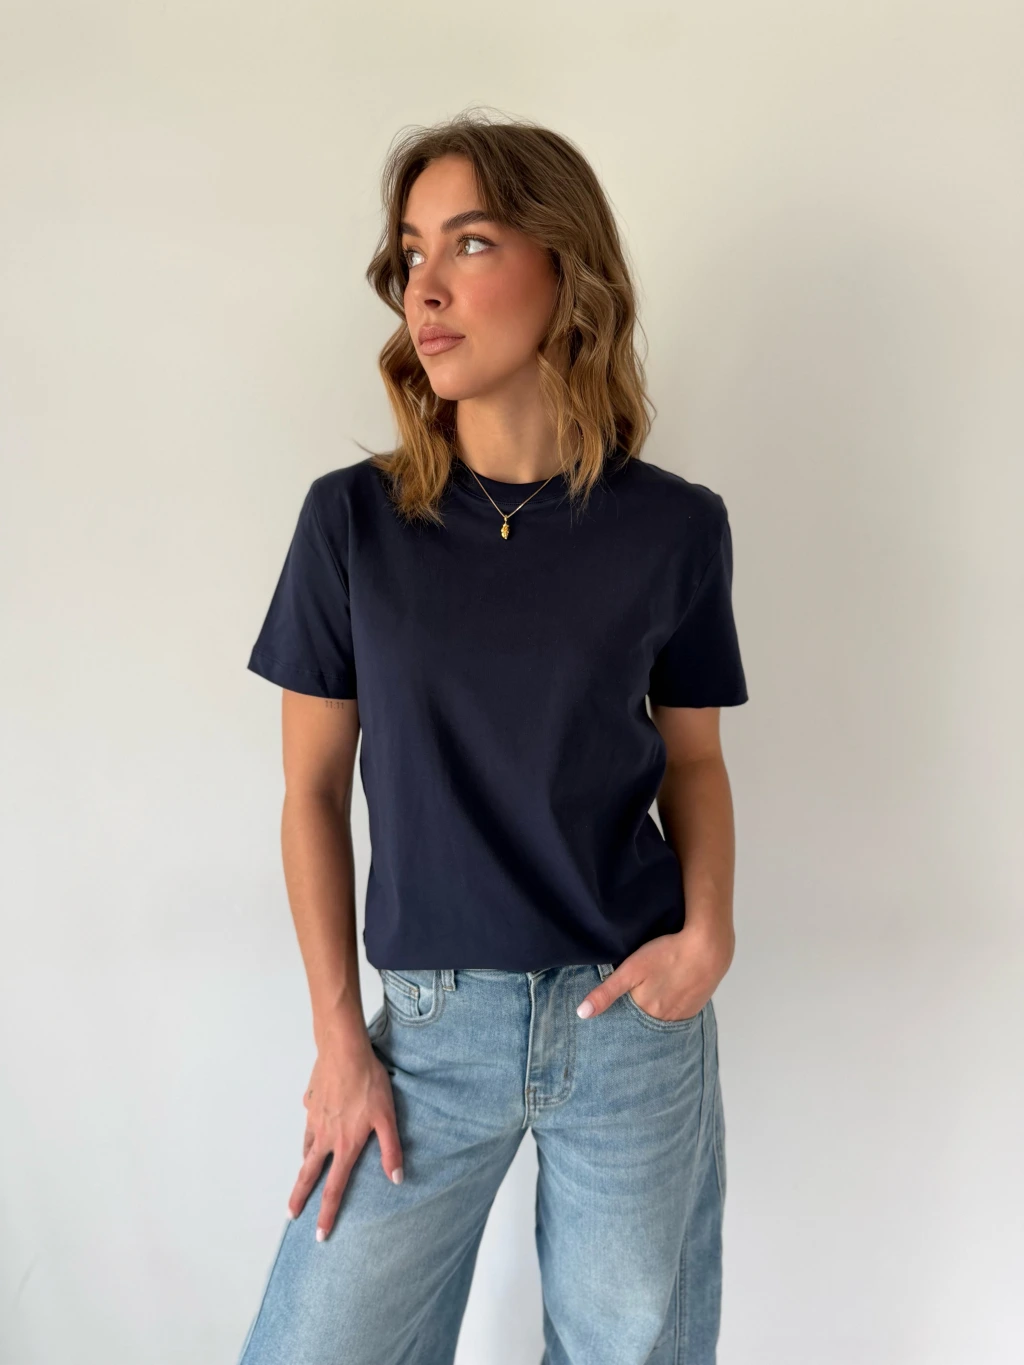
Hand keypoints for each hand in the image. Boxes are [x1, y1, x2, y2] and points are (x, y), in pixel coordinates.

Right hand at [288, 1027, 403, 1241]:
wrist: (344, 1051)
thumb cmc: (369, 1082)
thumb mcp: (387, 1117)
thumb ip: (391, 1150)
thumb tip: (396, 1179)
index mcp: (344, 1145)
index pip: (334, 1188)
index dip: (327, 1213)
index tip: (320, 1234)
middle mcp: (325, 1136)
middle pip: (308, 1174)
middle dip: (299, 1197)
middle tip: (291, 1214)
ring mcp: (314, 1118)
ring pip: (306, 1147)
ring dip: (305, 1164)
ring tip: (305, 1171)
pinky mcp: (311, 1101)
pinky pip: (309, 1121)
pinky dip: (309, 1130)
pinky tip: (314, 1123)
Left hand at [577, 922, 734, 1021]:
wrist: (708, 948)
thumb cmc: (667, 954)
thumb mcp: (631, 969)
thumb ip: (607, 992)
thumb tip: (582, 1014)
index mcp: (645, 1011)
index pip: (625, 1024)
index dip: (617, 1020)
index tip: (609, 1019)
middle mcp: (663, 1020)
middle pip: (643, 1024)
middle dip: (633, 1020)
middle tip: (629, 1006)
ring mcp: (681, 1015)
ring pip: (660, 1020)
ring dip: (652, 1015)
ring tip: (648, 1000)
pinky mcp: (694, 1007)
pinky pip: (676, 1015)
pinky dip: (668, 1010)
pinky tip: (667, 996)